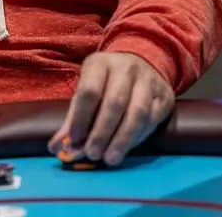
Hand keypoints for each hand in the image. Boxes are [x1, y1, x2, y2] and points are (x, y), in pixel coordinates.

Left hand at [47, 52, 174, 166]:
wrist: (141, 63)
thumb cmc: (106, 83)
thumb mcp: (86, 92)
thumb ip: (72, 120)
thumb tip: (56, 148)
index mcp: (100, 63)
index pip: (89, 90)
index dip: (81, 117)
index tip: (75, 139)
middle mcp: (126, 68)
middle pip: (115, 102)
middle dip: (102, 132)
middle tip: (92, 154)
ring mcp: (148, 81)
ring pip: (137, 113)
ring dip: (122, 139)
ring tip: (109, 158)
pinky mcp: (165, 96)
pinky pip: (152, 120)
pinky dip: (137, 138)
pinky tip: (126, 148)